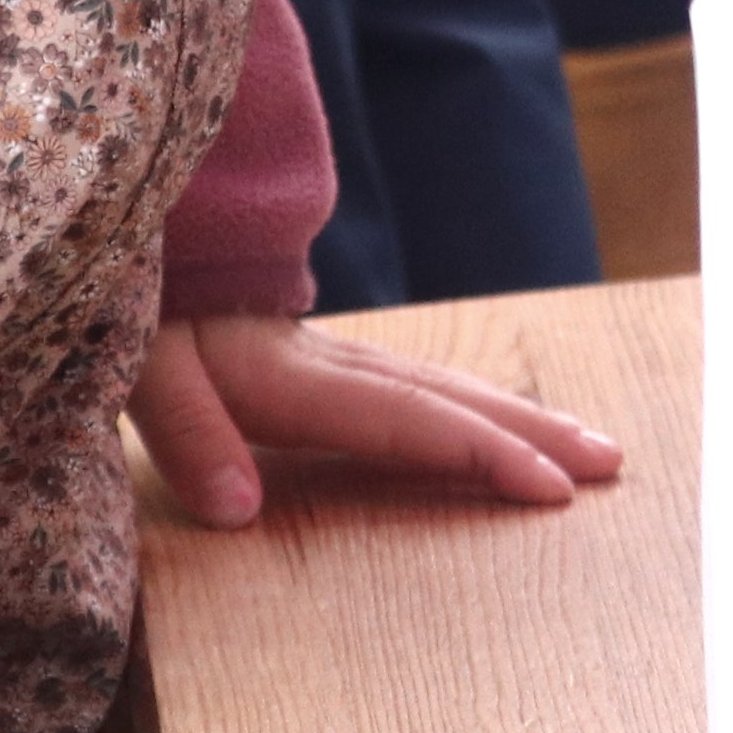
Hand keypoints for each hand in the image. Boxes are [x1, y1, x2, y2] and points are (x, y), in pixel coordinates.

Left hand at [129, 313, 628, 529]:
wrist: (122, 221)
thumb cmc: (125, 307)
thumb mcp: (138, 371)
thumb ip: (190, 435)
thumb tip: (243, 511)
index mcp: (286, 375)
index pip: (405, 420)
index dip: (480, 455)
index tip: (550, 489)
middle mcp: (324, 361)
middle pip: (448, 397)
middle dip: (534, 432)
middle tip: (610, 462)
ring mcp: (328, 353)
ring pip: (443, 384)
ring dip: (520, 415)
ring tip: (588, 442)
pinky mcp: (317, 355)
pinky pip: (417, 383)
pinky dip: (475, 402)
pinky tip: (502, 419)